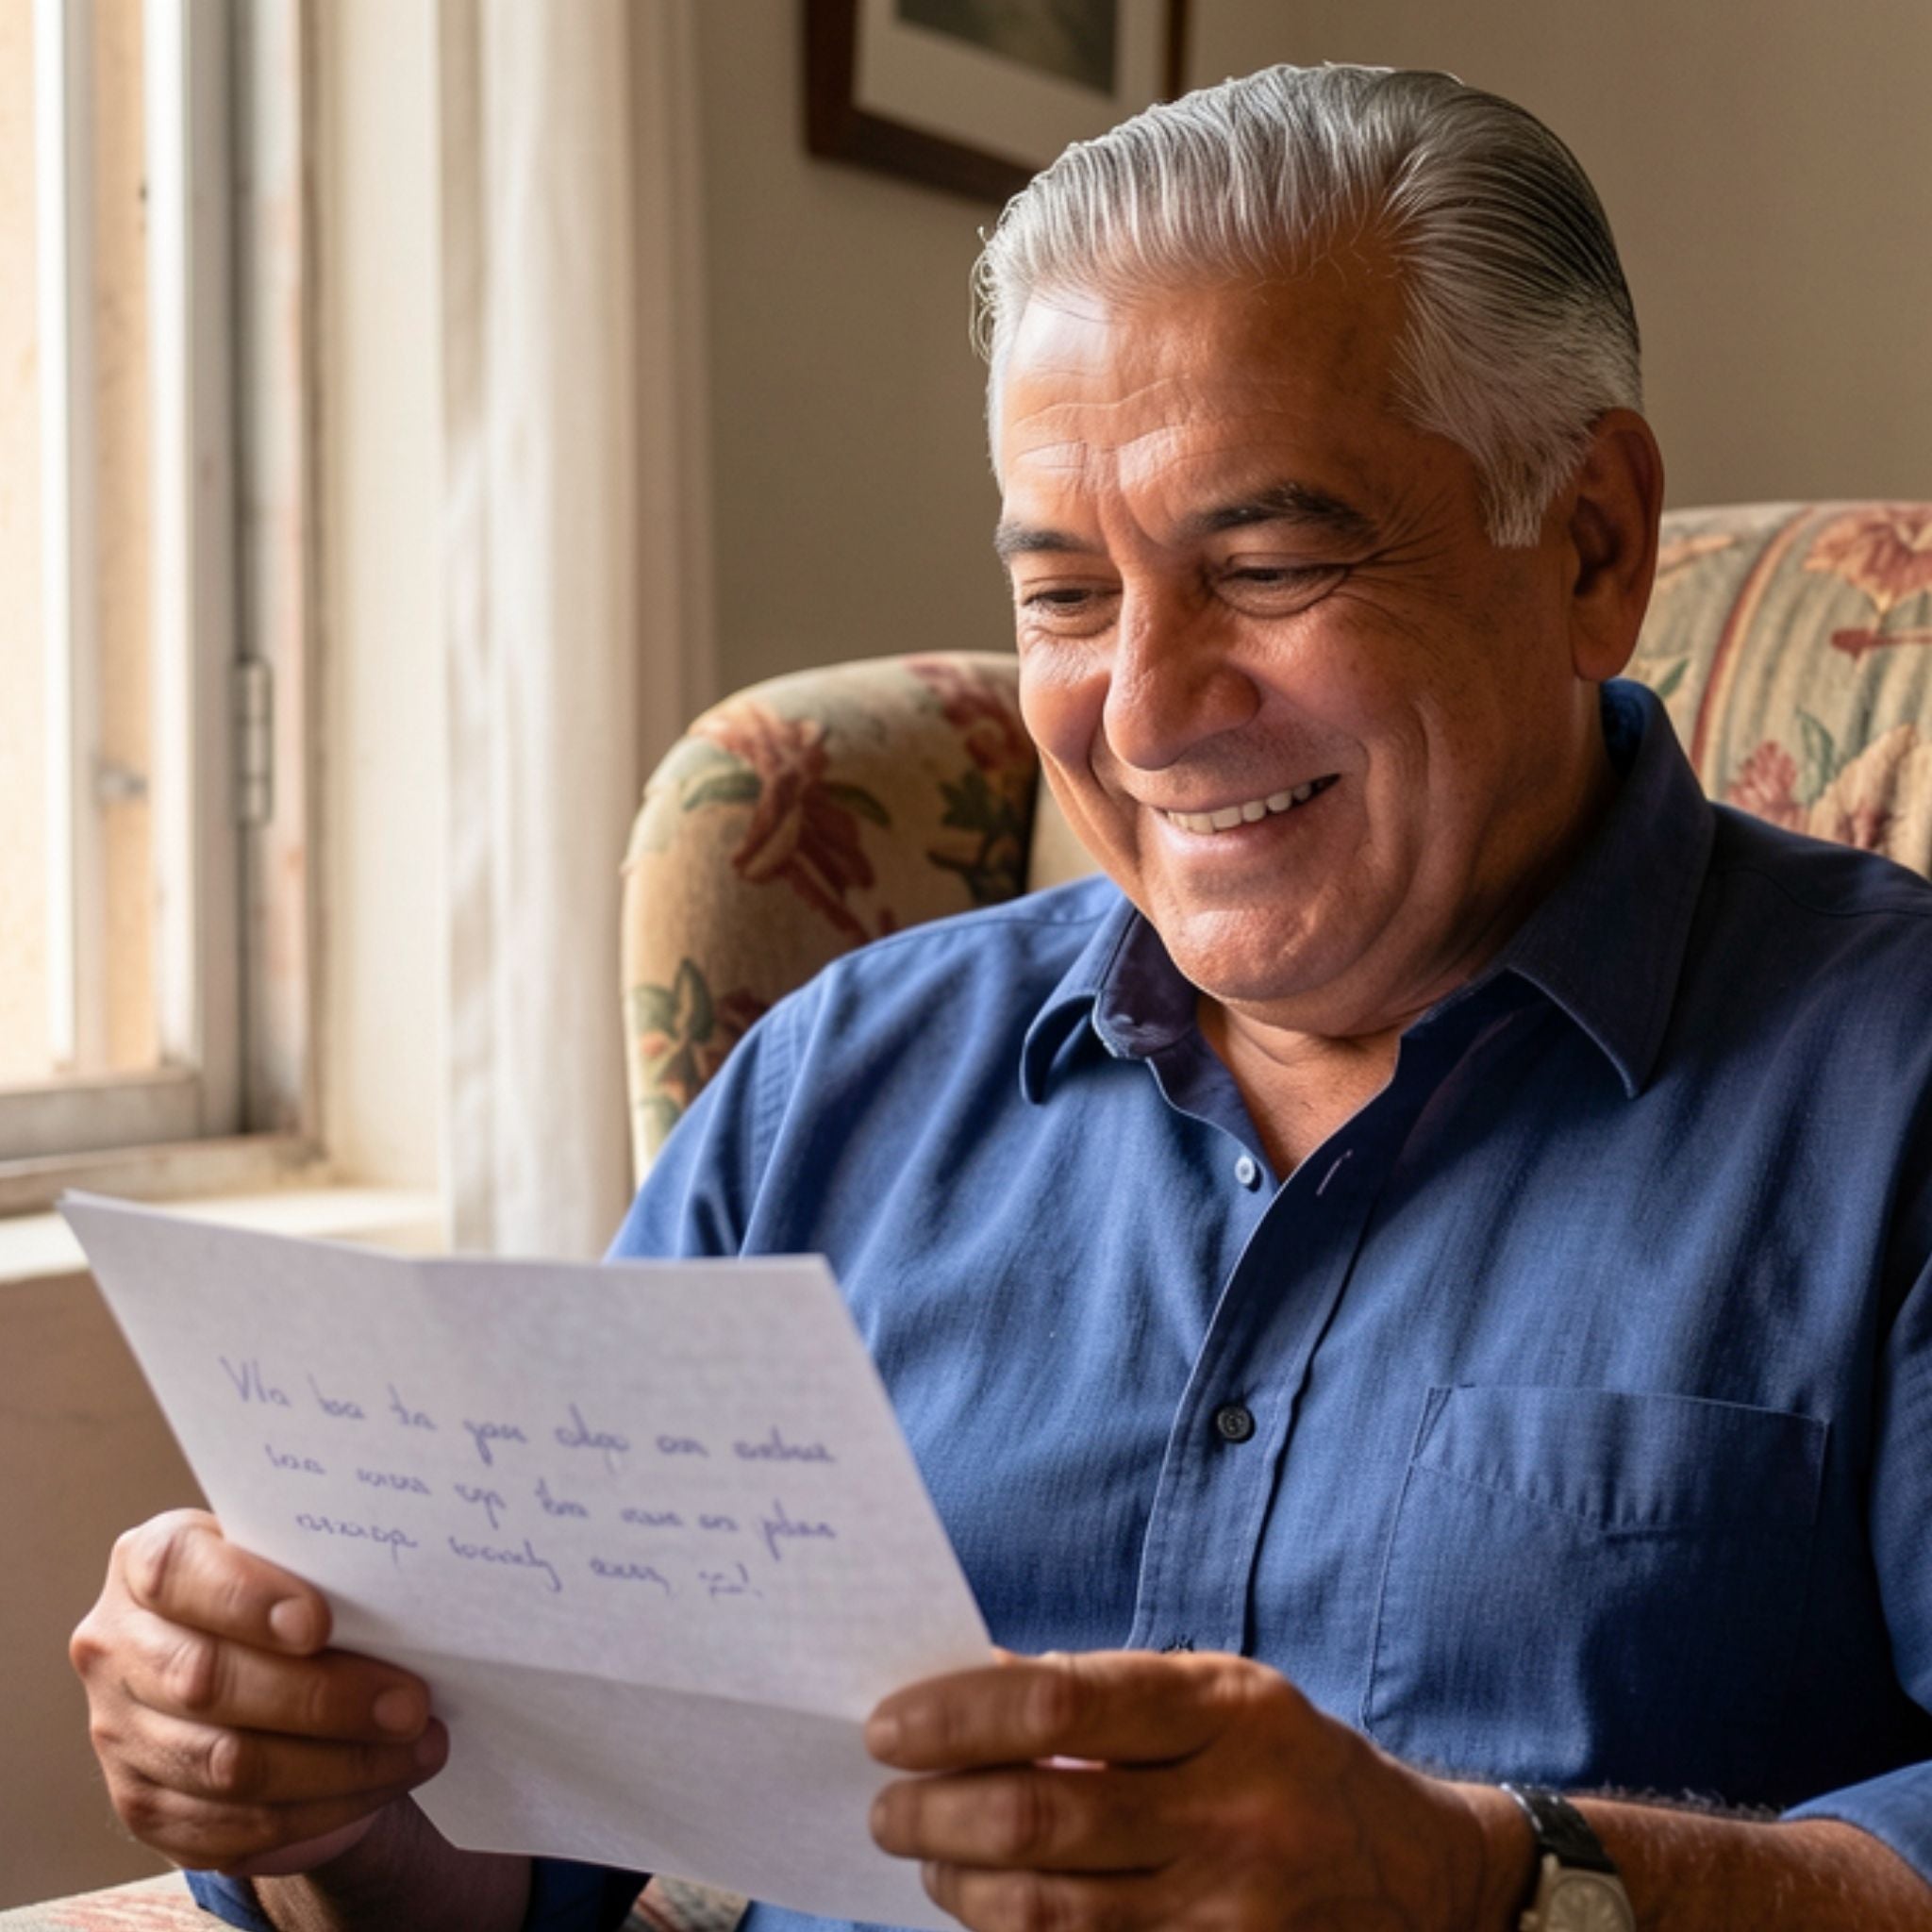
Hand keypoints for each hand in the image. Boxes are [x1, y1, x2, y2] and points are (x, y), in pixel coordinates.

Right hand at [70, 1509, 447, 1874]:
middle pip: (207, 1682)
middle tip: (409, 1705)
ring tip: (417, 1745)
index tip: (318, 1624)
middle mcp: (118, 1649)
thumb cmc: (286, 1588)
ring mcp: (123, 1734)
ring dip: (339, 1764)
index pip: (176, 1572)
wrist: (253, 1659)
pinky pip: (235, 1826)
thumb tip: (399, 1592)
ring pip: (227, 1766)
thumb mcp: (290, 1556)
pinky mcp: (147, 1807)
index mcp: (148, 1564)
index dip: (245, 1598)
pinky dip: (323, 1810)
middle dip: (321, 1699)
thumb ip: (317, 1563)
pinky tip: (383, 1782)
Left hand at [866, 1649, 1510, 1931]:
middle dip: (936, 1814)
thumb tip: (966, 1697)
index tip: (888, 1727)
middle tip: (886, 1807)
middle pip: (1042, 1816)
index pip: (1062, 1699)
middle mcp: (1234, 1811)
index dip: (958, 1715)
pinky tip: (985, 1917)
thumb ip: (1107, 1697)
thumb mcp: (1222, 1697)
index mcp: (1229, 1709)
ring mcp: (1231, 1914)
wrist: (1426, 1879)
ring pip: (1050, 1913)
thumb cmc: (1293, 1766)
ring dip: (961, 1888)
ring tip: (927, 1862)